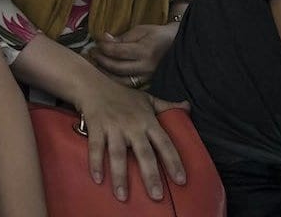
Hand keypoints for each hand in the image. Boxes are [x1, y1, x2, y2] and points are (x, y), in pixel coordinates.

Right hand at [73, 71, 188, 202]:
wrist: (93, 85)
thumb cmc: (122, 96)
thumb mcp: (147, 99)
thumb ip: (167, 106)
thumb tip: (188, 106)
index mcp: (147, 121)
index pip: (165, 143)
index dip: (173, 161)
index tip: (181, 180)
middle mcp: (132, 125)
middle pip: (144, 153)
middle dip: (151, 175)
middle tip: (157, 196)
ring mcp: (113, 127)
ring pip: (118, 153)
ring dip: (120, 175)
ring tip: (123, 196)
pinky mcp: (96, 127)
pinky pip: (95, 147)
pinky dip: (95, 163)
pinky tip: (98, 179)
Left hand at [89, 23, 178, 82]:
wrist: (178, 45)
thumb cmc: (158, 35)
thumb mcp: (141, 30)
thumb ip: (123, 37)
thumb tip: (104, 39)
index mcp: (145, 51)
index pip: (118, 52)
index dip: (104, 47)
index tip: (96, 43)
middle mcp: (146, 67)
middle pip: (117, 67)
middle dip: (101, 60)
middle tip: (92, 53)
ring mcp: (147, 77)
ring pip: (121, 80)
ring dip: (105, 73)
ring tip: (97, 64)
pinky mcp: (148, 83)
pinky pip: (128, 85)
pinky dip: (115, 80)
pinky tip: (107, 74)